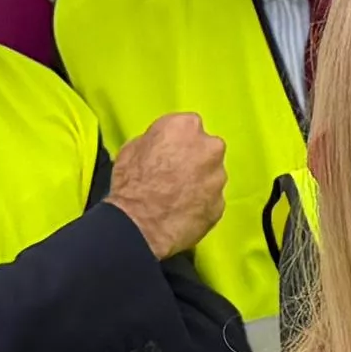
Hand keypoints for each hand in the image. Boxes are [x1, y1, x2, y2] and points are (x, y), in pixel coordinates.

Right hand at [105, 112, 226, 260]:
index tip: (168, 152)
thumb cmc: (131, 183)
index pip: (188, 126)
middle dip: (195, 159)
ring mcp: (218, 178)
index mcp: (186, 126)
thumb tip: (161, 146)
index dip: (177, 140)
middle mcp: (209, 147)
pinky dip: (201, 205)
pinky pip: (211, 201)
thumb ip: (156, 140)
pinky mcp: (220, 205)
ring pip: (212, 175)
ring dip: (200, 183)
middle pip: (207, 149)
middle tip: (175, 175)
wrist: (139, 225)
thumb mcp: (133, 148)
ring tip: (177, 198)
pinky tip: (183, 212)